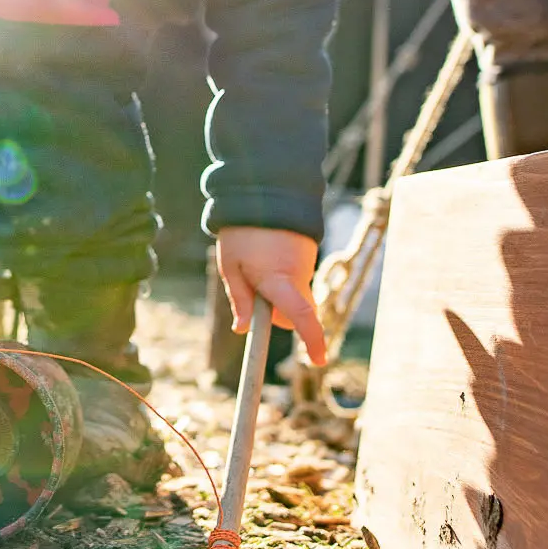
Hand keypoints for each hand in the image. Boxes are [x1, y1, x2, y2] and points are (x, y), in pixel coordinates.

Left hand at [216, 226, 325, 366]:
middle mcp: (299, 275)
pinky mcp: (309, 253)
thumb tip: (242, 328)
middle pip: (293, 311)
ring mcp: (307, 264)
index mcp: (278, 280)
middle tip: (251, 287)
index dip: (311, 340)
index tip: (317, 361)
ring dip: (278, 289)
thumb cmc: (242, 231)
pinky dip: (284, 274)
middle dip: (277, 312)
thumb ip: (238, 297)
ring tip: (256, 259)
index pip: (300, 317)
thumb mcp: (230, 265)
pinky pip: (297, 276)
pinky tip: (269, 252)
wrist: (267, 188)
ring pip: (294, 293)